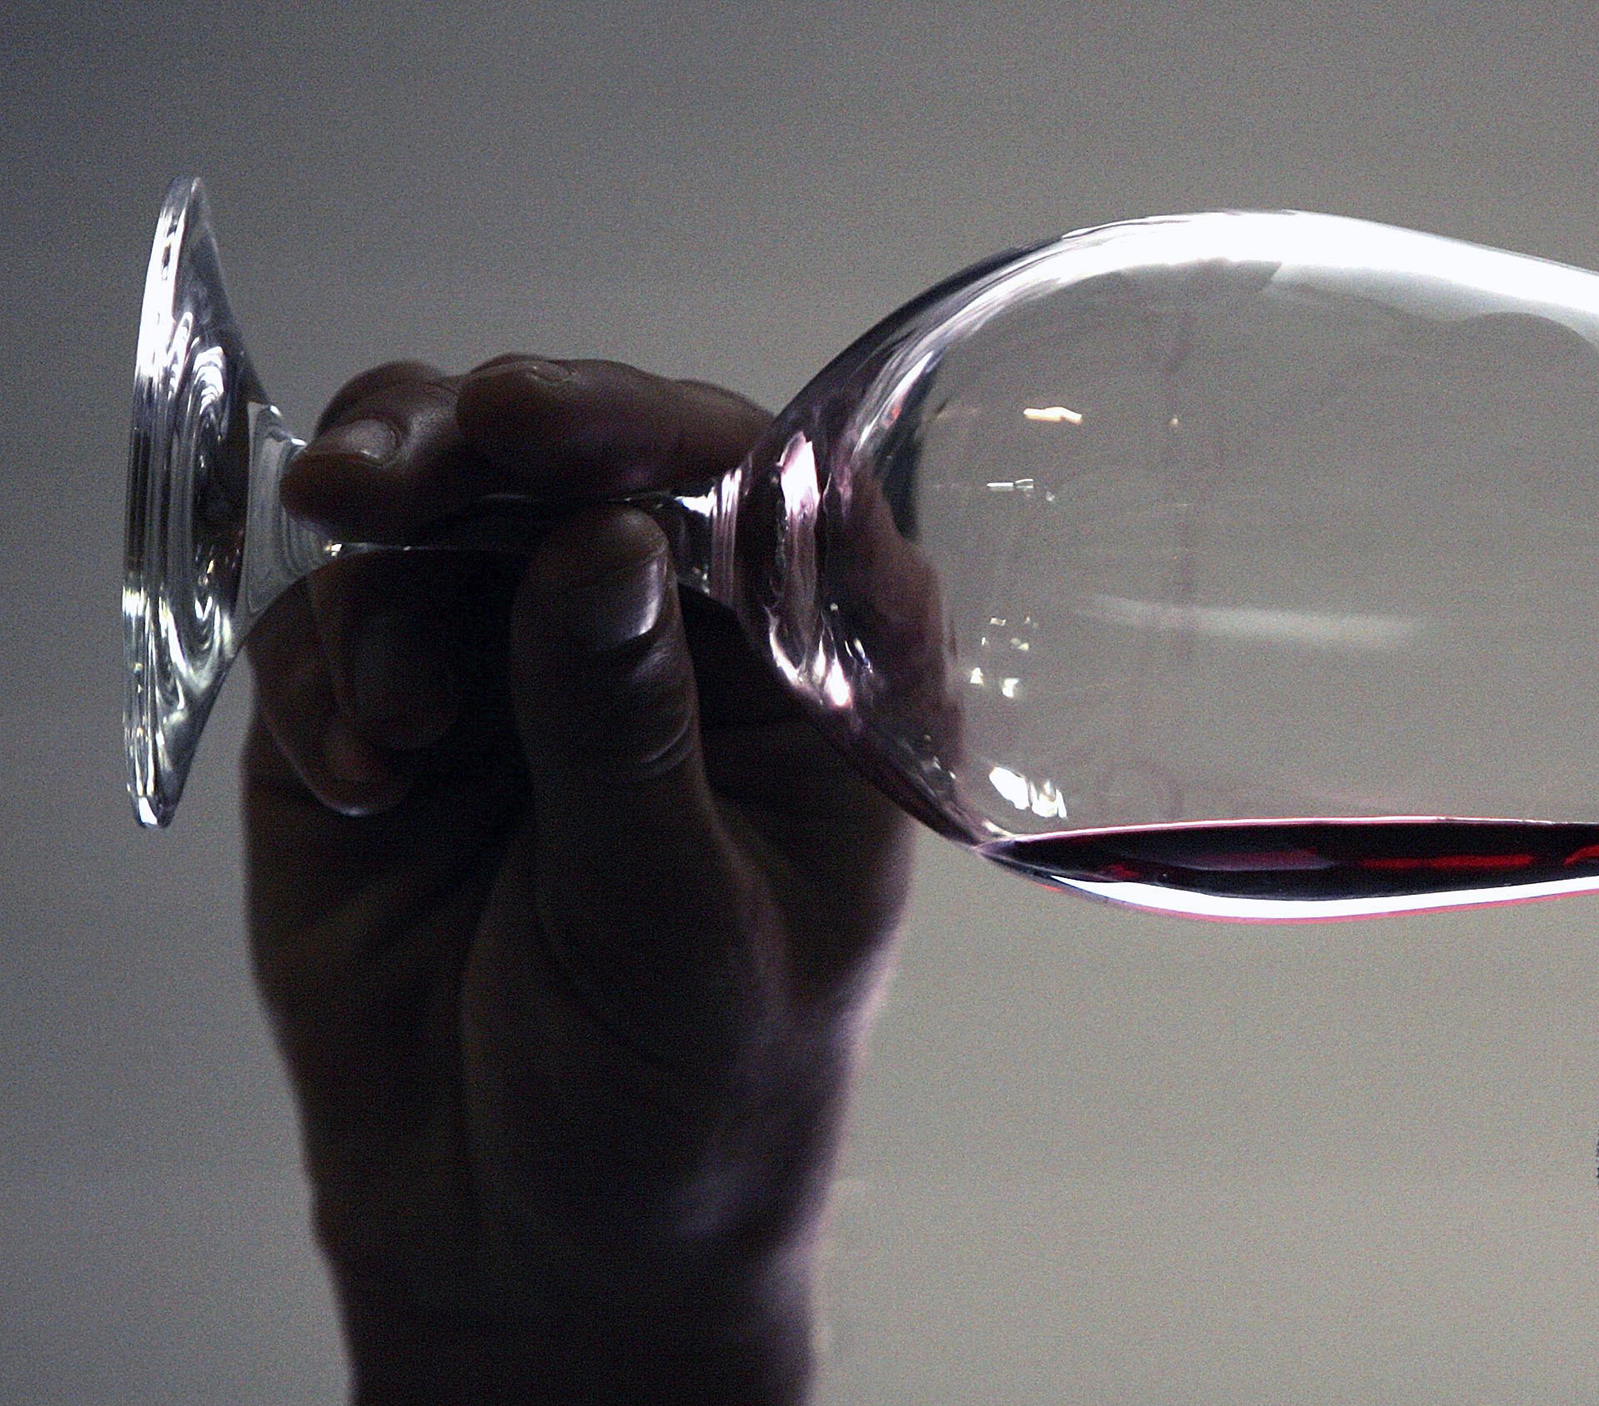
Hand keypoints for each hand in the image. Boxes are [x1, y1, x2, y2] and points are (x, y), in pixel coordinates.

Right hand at [243, 357, 911, 1403]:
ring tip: (397, 718)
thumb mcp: (678, 929)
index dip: (660, 432)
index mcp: (810, 681)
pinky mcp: (390, 721)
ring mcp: (524, 671)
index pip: (763, 495)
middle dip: (483, 446)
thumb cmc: (686, 1100)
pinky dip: (326, 675)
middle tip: (392, 473)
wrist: (538, 1243)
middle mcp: (674, 646)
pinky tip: (364, 781)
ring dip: (391, 557)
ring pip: (446, 513)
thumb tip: (603, 541)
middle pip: (586, 463)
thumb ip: (629, 738)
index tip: (553, 428)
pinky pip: (334, 626)